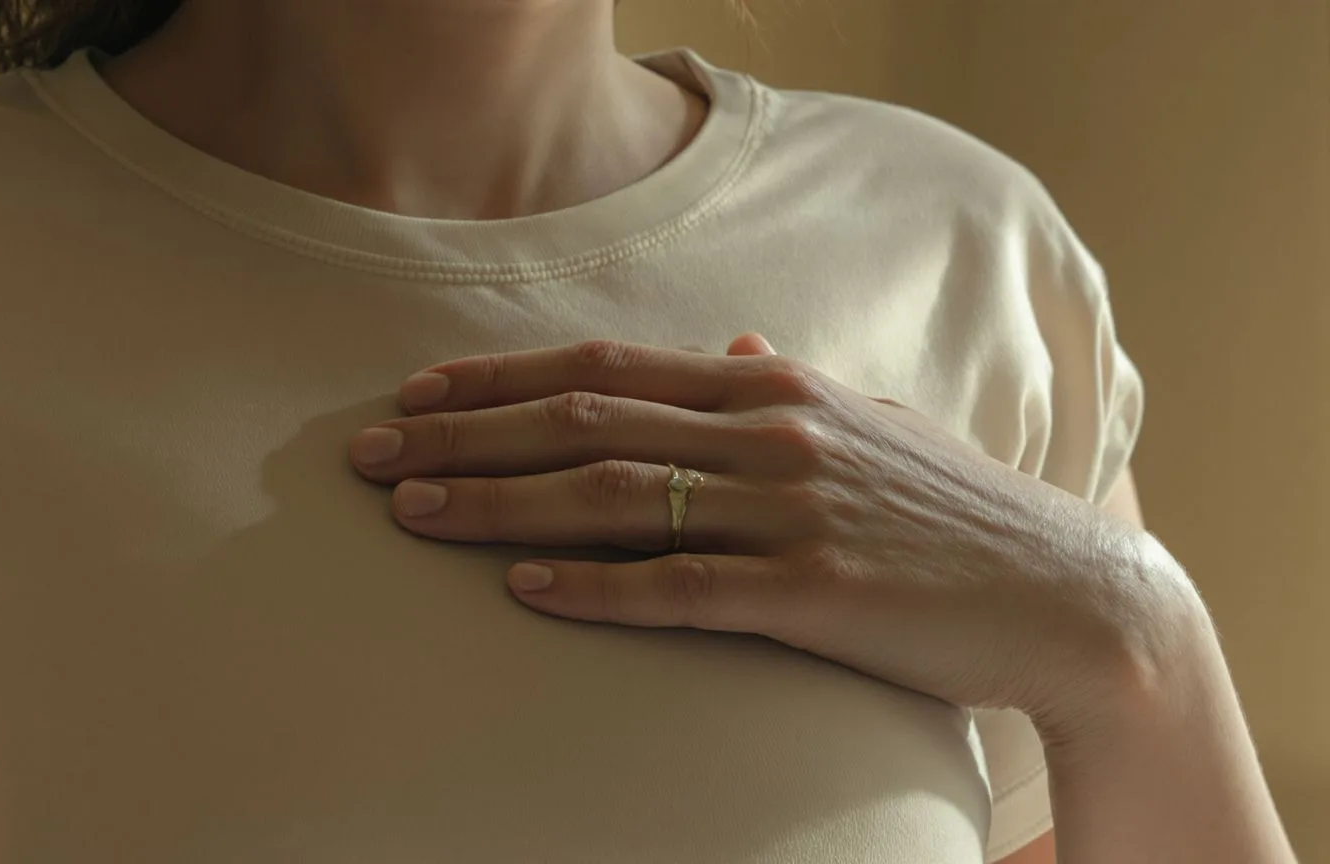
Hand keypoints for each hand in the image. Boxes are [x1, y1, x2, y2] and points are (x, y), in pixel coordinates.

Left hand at [348, 335, 1198, 734]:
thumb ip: (791, 385)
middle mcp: (772, 432)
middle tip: (370, 453)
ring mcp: (791, 510)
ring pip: (612, 498)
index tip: (419, 390)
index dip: (501, 378)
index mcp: (774, 387)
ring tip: (412, 512)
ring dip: (499, 504)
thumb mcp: (874, 422)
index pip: (607, 367)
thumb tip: (732, 346)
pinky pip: (680, 587)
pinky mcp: (814, 593)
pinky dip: (595, 587)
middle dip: (464, 434)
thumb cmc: (955, 511)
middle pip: (583, 423)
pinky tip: (524, 590)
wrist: (1069, 594)